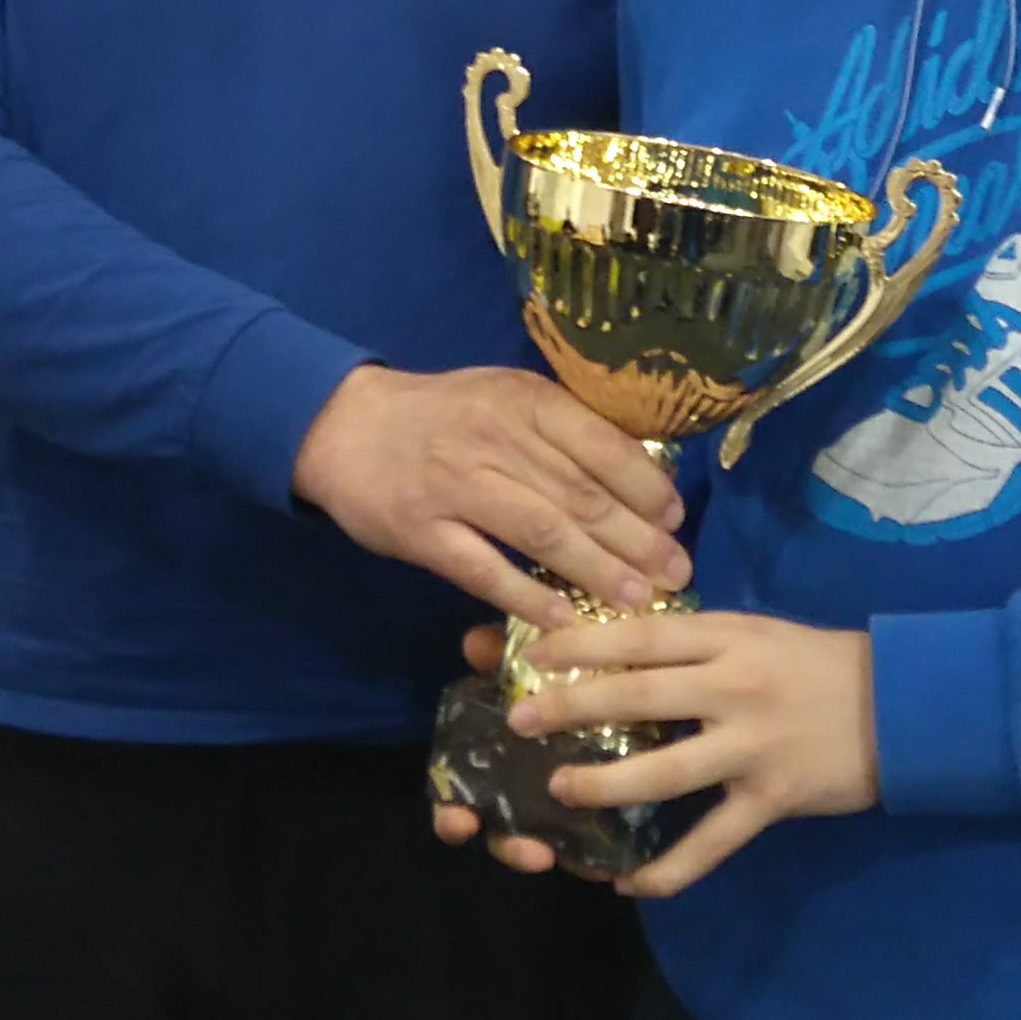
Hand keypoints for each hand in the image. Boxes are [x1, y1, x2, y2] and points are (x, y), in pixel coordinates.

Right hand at [290, 366, 687, 623]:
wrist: (344, 425)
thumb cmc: (443, 416)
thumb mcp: (504, 398)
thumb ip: (562, 431)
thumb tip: (642, 478)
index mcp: (523, 400)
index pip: (601, 445)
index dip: (646, 487)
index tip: (676, 520)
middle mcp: (494, 438)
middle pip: (580, 494)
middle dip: (637, 539)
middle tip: (677, 572)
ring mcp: (455, 486)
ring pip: (541, 531)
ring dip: (596, 569)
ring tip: (637, 599)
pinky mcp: (422, 531)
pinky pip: (484, 569)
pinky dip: (527, 596)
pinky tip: (563, 621)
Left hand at [443, 610, 879, 898]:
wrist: (905, 705)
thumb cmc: (818, 662)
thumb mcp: (755, 631)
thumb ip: (695, 640)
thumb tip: (619, 642)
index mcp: (727, 639)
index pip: (641, 636)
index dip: (582, 644)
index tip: (532, 655)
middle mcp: (734, 689)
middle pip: (640, 696)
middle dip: (572, 707)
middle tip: (519, 721)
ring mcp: (752, 747)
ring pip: (666, 771)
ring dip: (606, 783)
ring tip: (561, 790)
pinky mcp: (771, 799)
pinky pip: (711, 842)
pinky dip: (669, 869)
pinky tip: (629, 883)